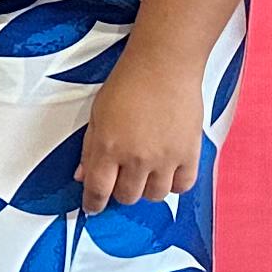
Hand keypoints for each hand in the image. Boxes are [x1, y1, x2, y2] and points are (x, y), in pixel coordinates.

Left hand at [79, 54, 205, 207]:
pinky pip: (182, 186)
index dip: (93, 203)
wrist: (164, 65)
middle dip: (121, 191)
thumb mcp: (97, 115)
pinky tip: (168, 171)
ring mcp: (164, 158)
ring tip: (147, 171)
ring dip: (147, 188)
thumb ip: (90, 149)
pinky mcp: (189, 154)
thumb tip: (83, 175)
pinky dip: (174, 183)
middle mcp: (136, 157)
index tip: (94, 206)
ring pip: (154, 196)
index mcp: (107, 147)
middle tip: (123, 178)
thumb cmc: (129, 83)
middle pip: (127, 196)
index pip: (97, 190)